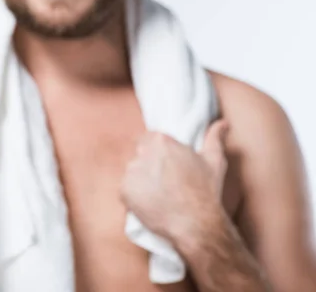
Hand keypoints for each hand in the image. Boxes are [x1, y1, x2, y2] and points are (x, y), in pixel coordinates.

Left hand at [120, 120, 228, 243]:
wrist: (195, 223)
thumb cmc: (206, 191)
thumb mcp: (214, 160)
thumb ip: (214, 137)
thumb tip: (222, 123)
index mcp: (161, 141)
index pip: (150, 140)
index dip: (157, 152)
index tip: (166, 165)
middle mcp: (143, 153)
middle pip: (140, 155)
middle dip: (149, 166)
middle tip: (164, 182)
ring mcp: (131, 172)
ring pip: (133, 173)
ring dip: (141, 181)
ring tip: (159, 195)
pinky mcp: (123, 191)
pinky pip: (126, 190)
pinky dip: (135, 196)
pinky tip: (151, 204)